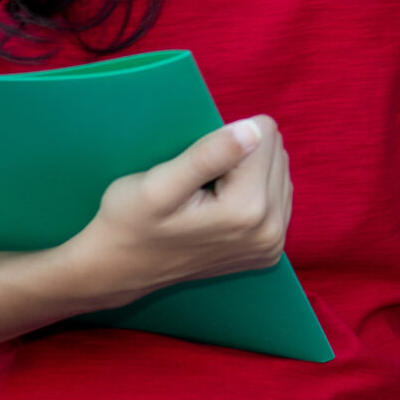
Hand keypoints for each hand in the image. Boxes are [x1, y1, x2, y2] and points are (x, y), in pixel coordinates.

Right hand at [59, 116, 293, 307]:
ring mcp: (273, 244)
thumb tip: (255, 130)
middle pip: (275, 152)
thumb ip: (207, 156)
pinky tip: (221, 206)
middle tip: (199, 182)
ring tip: (208, 195)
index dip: (224, 139)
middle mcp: (271, 230)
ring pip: (278, 170)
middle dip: (238, 156)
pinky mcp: (270, 250)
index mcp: (248, 209)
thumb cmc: (129, 223)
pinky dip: (251, 191)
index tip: (196, 167)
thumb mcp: (157, 185)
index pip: (263, 134)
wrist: (120, 269)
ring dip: (246, 173)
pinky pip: (276, 195)